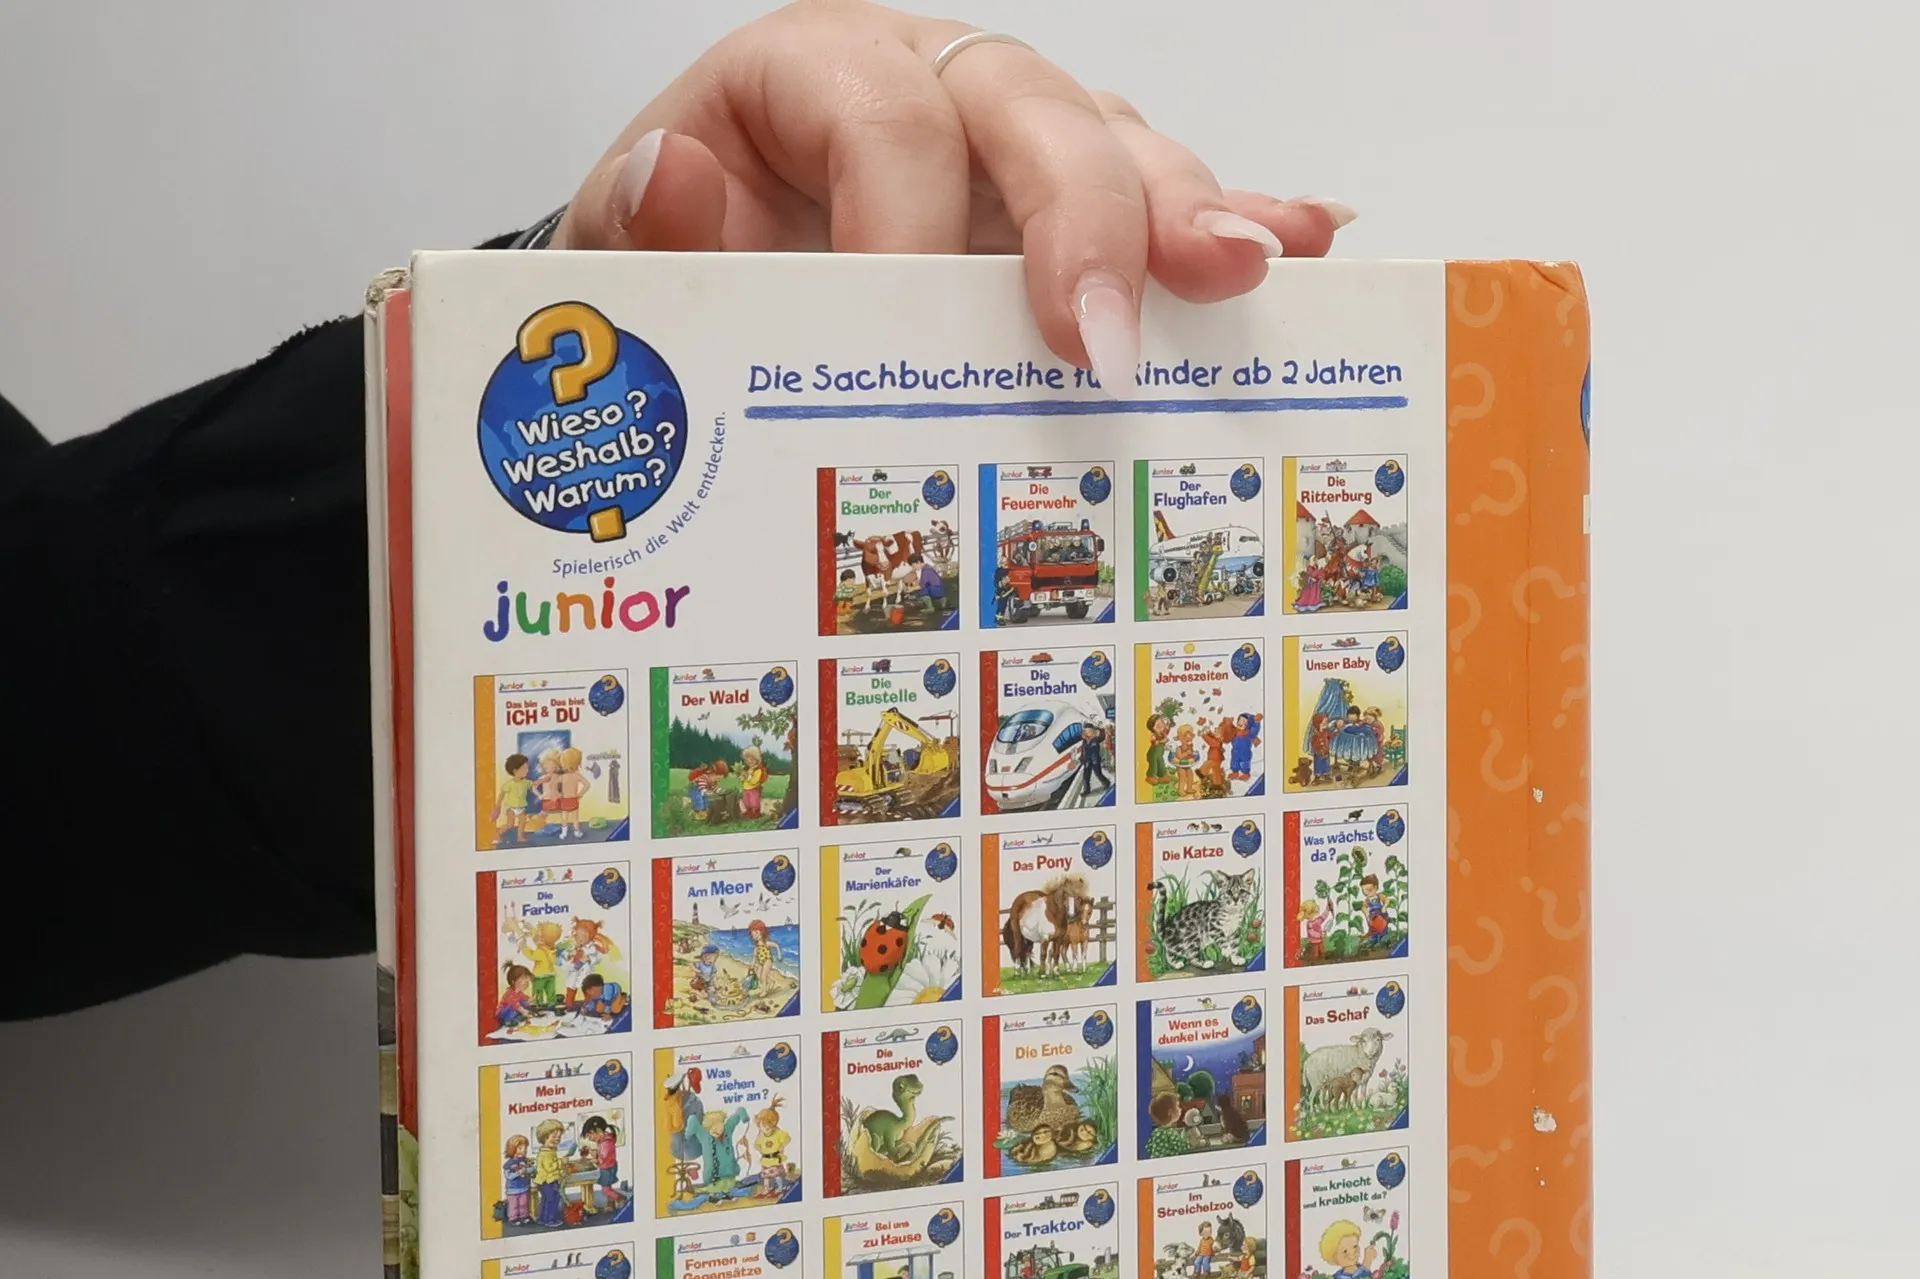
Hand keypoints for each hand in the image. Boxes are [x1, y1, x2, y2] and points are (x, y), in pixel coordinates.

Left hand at [553, 1, 1353, 390]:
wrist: (722, 260)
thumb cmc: (693, 251)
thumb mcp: (633, 244)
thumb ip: (638, 223)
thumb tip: (677, 175)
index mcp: (821, 73)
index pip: (882, 118)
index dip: (904, 219)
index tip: (912, 331)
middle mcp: (938, 87)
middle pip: (1033, 112)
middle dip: (1080, 223)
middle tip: (1096, 344)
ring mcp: (1020, 144)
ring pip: (1117, 148)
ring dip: (1186, 216)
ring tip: (1243, 274)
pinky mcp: (1072, 208)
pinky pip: (1164, 197)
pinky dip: (1232, 223)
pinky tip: (1297, 249)